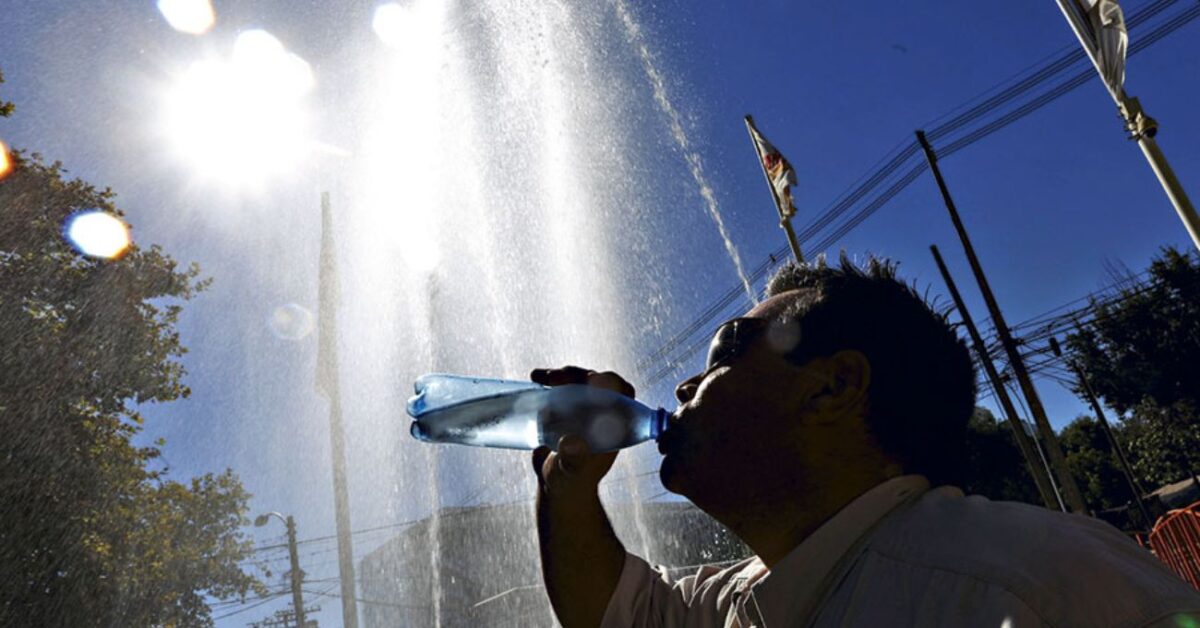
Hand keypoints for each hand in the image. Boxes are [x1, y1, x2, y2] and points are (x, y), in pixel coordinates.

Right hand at [529, 366, 632, 496]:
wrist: (556, 486)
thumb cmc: (570, 482)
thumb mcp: (571, 472)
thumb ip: (573, 460)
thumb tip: (571, 443)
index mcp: (614, 425)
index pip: (623, 394)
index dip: (612, 383)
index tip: (592, 379)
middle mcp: (602, 414)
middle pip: (598, 382)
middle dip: (577, 375)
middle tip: (554, 379)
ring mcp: (584, 409)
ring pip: (579, 380)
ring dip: (562, 375)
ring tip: (540, 377)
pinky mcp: (566, 408)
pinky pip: (562, 386)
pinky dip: (549, 379)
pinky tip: (535, 378)